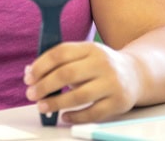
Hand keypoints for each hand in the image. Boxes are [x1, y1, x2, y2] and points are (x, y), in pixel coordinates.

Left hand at [23, 41, 139, 123]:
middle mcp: (103, 64)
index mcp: (90, 48)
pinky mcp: (118, 102)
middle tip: (31, 94)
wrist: (136, 74)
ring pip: (79, 96)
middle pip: (67, 74)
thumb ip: (60, 62)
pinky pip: (93, 113)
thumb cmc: (100, 66)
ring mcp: (112, 84)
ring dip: (56, 103)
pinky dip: (76, 116)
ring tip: (42, 106)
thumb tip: (30, 72)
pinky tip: (64, 116)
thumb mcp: (84, 55)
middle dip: (45, 85)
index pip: (60, 53)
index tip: (28, 77)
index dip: (41, 66)